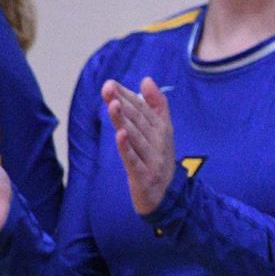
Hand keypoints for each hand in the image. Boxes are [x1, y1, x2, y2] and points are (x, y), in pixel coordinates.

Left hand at [102, 78, 176, 217]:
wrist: (166, 195)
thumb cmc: (158, 158)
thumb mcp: (161, 130)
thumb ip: (156, 104)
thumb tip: (146, 79)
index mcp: (162, 129)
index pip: (143, 109)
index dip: (127, 96)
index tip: (110, 84)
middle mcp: (159, 142)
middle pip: (139, 120)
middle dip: (123, 103)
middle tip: (108, 89)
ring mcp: (153, 159)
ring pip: (136, 137)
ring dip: (124, 121)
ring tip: (113, 105)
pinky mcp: (144, 176)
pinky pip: (134, 160)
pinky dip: (127, 147)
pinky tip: (119, 135)